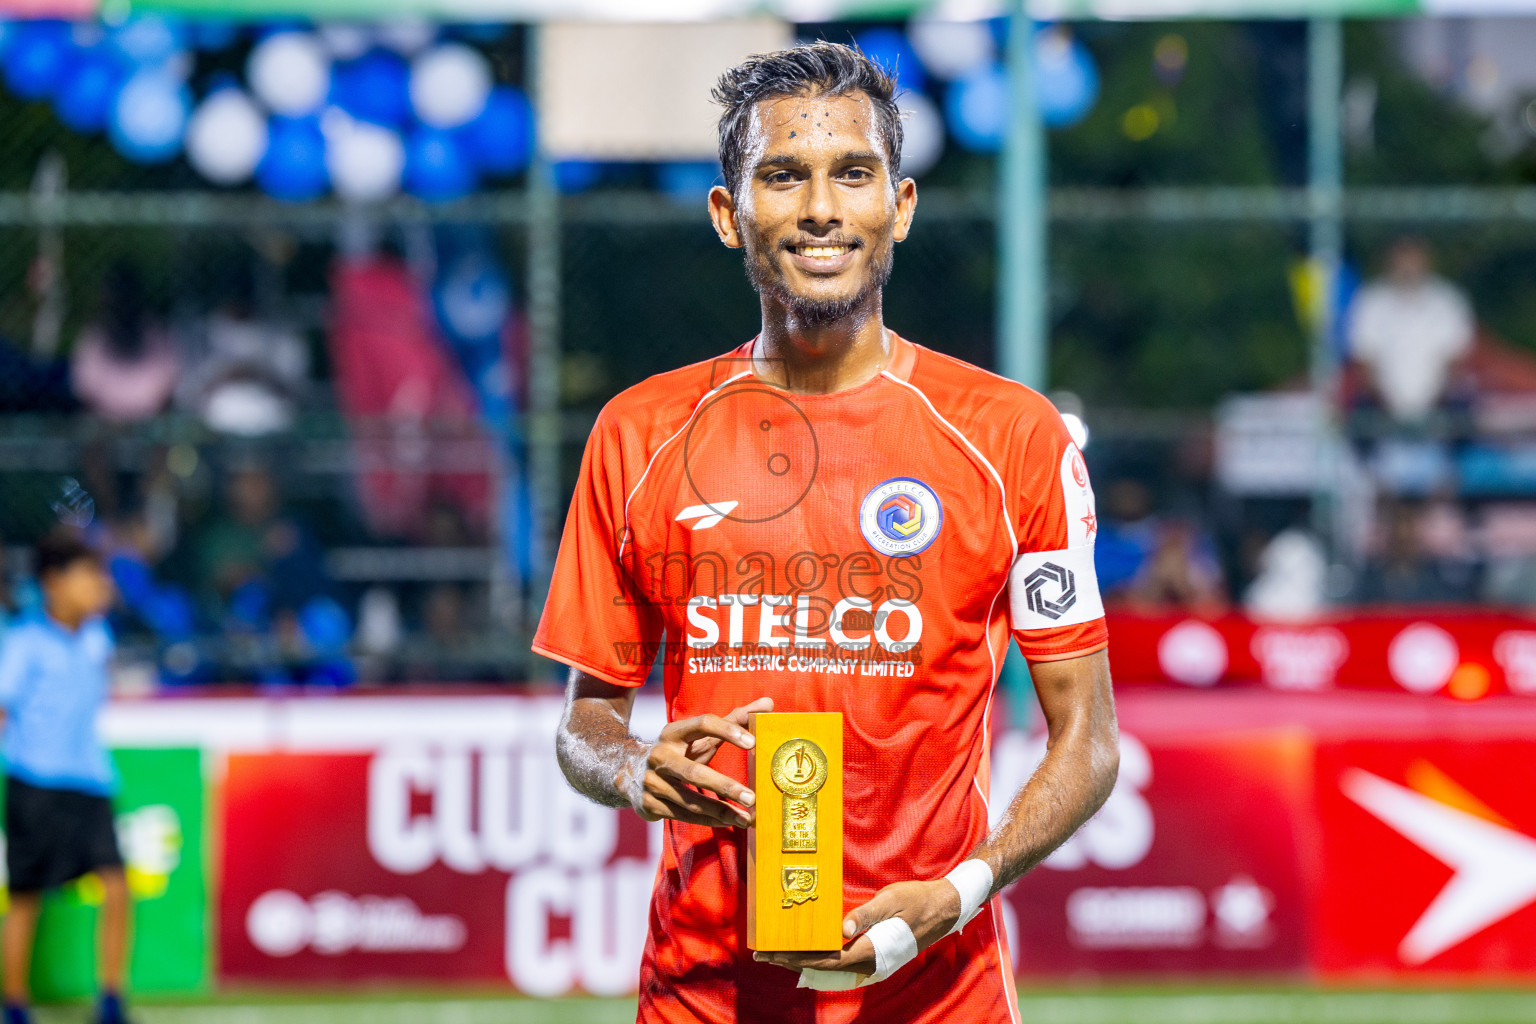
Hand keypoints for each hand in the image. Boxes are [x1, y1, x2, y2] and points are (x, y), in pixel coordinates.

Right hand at [622, 697, 772, 828]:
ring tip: (746, 818)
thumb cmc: (679, 750)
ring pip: (690, 801)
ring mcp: (652, 782)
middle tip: (752, 798)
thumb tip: (768, 703)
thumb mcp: (701, 734)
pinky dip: (708, 820)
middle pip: (694, 772)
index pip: (703, 724)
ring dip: (720, 811)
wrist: (628, 770)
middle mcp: (660, 755)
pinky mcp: (649, 804)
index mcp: (674, 732)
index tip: (753, 742)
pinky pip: (684, 815)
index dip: (727, 730)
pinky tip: (727, 822)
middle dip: (724, 786)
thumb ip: (734, 720)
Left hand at [753, 878, 960, 976]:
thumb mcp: (891, 900)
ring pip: (832, 964)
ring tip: (780, 952)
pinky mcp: (875, 953)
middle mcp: (870, 960)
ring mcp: (873, 960)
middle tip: (764, 954)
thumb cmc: (917, 900)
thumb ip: (867, 914)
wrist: (945, 908)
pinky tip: (810, 947)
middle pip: (824, 966)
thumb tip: (842, 928)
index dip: (797, 958)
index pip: (826, 959)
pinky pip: (843, 959)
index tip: (773, 954)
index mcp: (871, 949)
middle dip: (793, 960)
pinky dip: (822, 955)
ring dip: (806, 958)